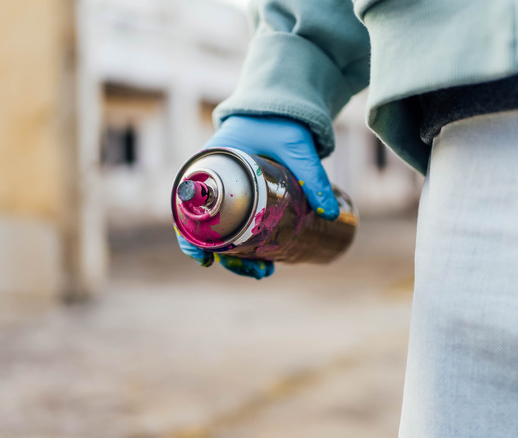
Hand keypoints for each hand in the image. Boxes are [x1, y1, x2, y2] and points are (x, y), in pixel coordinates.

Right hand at [175, 115, 337, 278]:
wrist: (283, 108)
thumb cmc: (280, 121)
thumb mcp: (295, 147)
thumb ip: (312, 176)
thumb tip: (330, 212)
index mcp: (210, 167)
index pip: (186, 207)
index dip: (190, 238)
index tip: (205, 259)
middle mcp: (215, 184)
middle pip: (209, 230)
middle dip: (229, 258)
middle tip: (258, 271)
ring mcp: (230, 194)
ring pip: (227, 233)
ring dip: (240, 257)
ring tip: (266, 272)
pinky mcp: (247, 200)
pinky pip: (241, 226)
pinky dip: (249, 245)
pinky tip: (266, 260)